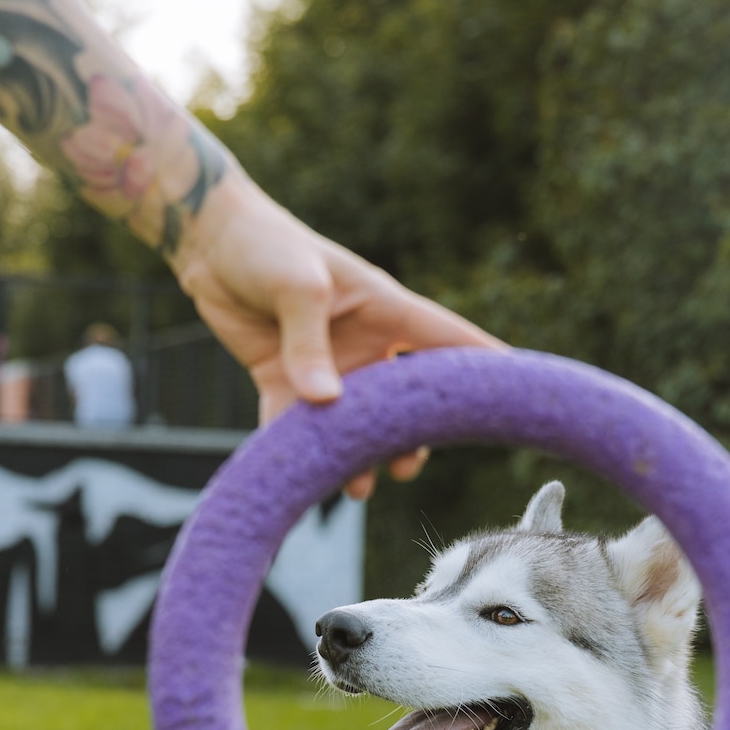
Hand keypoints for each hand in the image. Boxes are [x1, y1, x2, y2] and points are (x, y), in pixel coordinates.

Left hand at [172, 171, 502, 497]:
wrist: (210, 243)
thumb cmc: (265, 245)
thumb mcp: (295, 285)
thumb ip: (309, 342)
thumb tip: (325, 403)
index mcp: (386, 310)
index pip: (450, 342)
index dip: (486, 369)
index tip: (520, 400)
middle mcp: (366, 344)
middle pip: (406, 399)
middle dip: (413, 436)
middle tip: (406, 465)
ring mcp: (328, 366)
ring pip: (357, 423)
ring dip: (361, 455)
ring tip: (357, 487)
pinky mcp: (286, 381)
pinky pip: (299, 427)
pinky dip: (304, 453)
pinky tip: (308, 480)